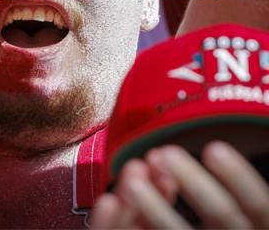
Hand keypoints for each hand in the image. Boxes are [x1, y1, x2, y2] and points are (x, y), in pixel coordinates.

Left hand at [90, 142, 268, 228]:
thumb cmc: (219, 216)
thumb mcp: (239, 201)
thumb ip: (235, 183)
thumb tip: (218, 143)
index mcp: (255, 225)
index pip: (258, 205)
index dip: (239, 178)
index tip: (214, 148)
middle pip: (221, 217)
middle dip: (195, 185)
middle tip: (165, 153)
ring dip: (154, 207)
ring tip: (134, 175)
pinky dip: (124, 223)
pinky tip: (111, 202)